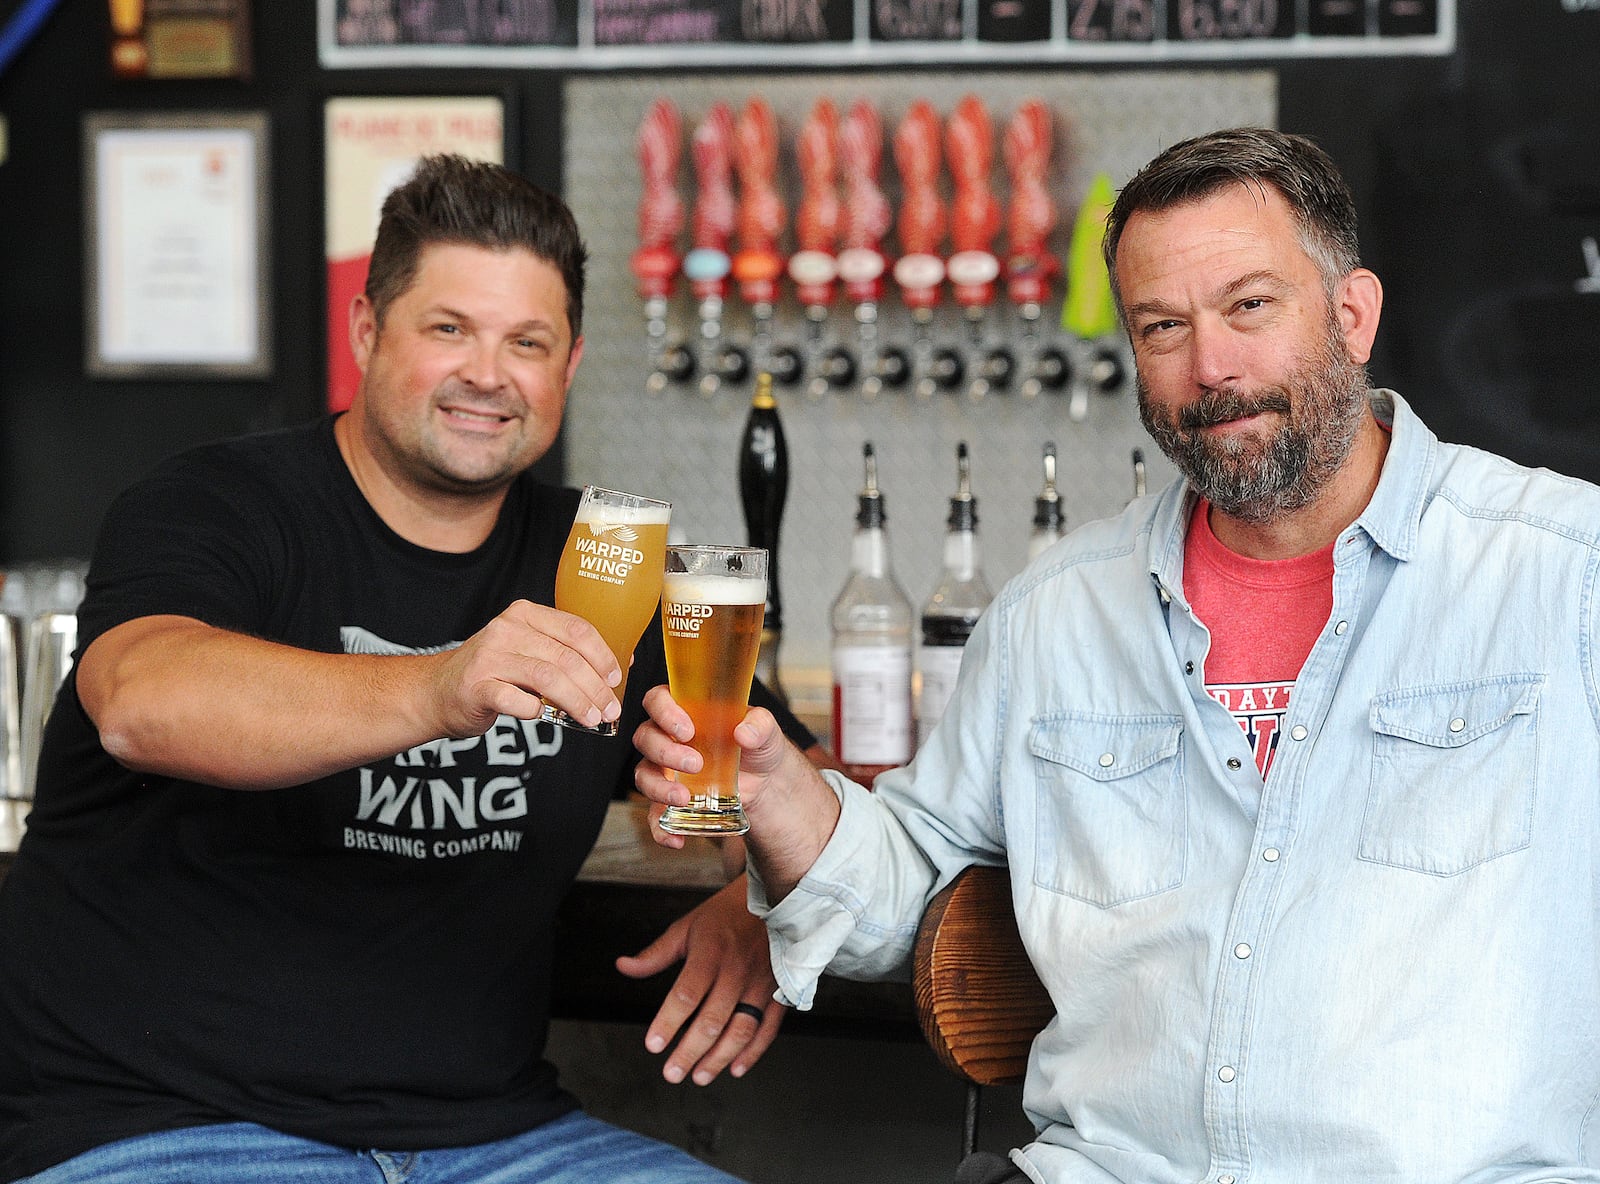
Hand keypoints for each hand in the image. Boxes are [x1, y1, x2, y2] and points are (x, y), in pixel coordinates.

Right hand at [424, 599, 622, 736]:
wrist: (437, 691)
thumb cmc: (493, 672)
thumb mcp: (528, 650)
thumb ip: (564, 652)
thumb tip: (619, 664)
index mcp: (525, 615)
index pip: (576, 629)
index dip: (602, 655)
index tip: (616, 679)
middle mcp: (506, 630)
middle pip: (566, 657)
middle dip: (595, 687)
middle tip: (610, 709)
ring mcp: (489, 657)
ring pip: (547, 677)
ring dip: (576, 701)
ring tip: (592, 718)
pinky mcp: (475, 686)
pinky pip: (515, 700)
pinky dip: (535, 710)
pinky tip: (544, 716)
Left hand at [616, 876, 786, 1083]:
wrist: (775, 898)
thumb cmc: (726, 915)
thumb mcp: (687, 927)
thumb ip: (656, 953)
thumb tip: (623, 966)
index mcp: (711, 952)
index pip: (687, 993)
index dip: (669, 1021)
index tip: (653, 1045)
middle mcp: (737, 969)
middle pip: (712, 1019)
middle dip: (690, 1051)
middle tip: (671, 1073)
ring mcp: (761, 982)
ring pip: (741, 1028)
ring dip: (719, 1058)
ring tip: (698, 1076)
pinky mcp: (778, 990)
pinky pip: (767, 1027)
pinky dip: (753, 1052)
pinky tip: (735, 1068)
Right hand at [632, 685, 791, 849]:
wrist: (766, 782)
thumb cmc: (758, 745)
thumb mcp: (766, 731)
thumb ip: (759, 725)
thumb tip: (744, 733)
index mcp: (686, 710)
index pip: (657, 700)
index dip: (663, 712)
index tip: (686, 730)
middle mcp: (668, 737)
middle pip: (646, 738)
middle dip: (665, 751)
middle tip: (695, 763)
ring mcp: (665, 770)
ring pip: (643, 774)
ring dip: (658, 788)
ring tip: (685, 798)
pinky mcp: (669, 800)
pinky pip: (654, 815)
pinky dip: (660, 828)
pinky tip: (677, 838)